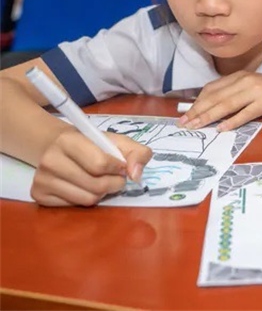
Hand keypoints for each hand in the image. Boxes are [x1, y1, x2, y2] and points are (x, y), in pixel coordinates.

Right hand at [31, 129, 152, 206]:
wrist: (60, 147)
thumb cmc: (93, 145)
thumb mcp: (118, 142)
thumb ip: (138, 153)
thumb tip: (136, 175)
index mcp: (69, 140)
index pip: (100, 164)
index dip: (119, 169)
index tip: (121, 166)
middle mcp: (50, 160)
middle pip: (96, 185)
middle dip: (114, 184)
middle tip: (115, 178)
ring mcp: (41, 179)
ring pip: (87, 199)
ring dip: (102, 194)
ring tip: (100, 181)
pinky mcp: (38, 194)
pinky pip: (73, 207)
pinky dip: (85, 199)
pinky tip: (84, 187)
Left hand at [179, 73, 261, 130]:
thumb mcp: (251, 87)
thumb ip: (233, 93)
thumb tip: (209, 107)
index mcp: (240, 76)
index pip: (212, 88)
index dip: (197, 102)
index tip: (185, 114)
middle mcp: (246, 81)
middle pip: (216, 97)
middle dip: (198, 111)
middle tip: (184, 123)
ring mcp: (256, 91)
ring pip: (227, 105)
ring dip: (209, 116)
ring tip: (196, 126)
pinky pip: (245, 113)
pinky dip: (232, 121)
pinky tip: (222, 128)